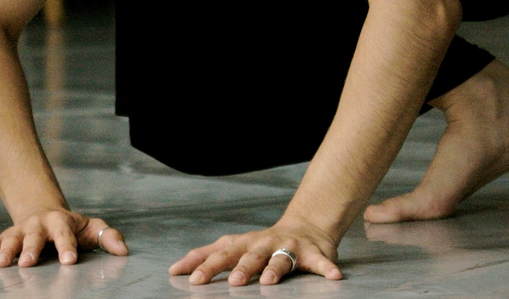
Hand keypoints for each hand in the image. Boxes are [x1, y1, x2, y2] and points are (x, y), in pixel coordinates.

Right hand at [0, 209, 128, 267]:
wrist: (44, 212)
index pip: (65, 235)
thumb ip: (107, 236)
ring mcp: (20, 230)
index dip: (67, 247)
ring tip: (0, 265)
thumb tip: (123, 250)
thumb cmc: (71, 226)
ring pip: (11, 239)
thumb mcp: (91, 228)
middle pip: (34, 236)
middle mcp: (38, 225)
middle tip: (29, 263)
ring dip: (5, 251)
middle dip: (31, 249)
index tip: (69, 260)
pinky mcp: (5, 236)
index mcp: (61, 222)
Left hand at [169, 219, 342, 285]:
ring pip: (280, 258)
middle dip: (240, 268)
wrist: (304, 226)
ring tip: (269, 282)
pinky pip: (321, 262)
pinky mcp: (313, 252)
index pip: (220, 254)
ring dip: (274, 269)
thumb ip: (206, 256)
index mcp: (243, 244)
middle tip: (232, 282)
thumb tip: (174, 269)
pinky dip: (327, 268)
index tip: (191, 280)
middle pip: (249, 256)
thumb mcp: (233, 246)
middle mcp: (263, 244)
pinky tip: (334, 278)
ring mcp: (288, 246)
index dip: (206, 265)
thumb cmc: (261, 243)